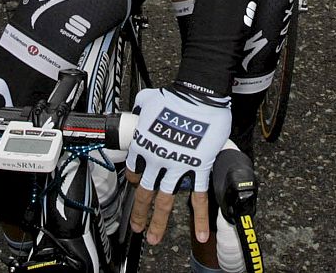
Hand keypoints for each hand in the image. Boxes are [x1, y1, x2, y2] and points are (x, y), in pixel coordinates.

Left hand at [126, 84, 231, 244]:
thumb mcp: (150, 100)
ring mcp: (176, 167)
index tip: (137, 185)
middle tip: (136, 226)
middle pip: (144, 193)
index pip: (135, 169)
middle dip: (139, 213)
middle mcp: (156, 160)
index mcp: (143, 144)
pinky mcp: (198, 168)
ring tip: (154, 238)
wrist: (198, 96)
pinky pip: (198, 197)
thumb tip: (142, 104)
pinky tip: (200, 233)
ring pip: (165, 201)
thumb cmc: (176, 96)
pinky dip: (200, 218)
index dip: (135, 179)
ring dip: (158, 222)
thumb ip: (143, 106)